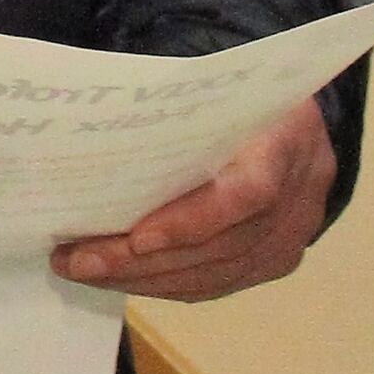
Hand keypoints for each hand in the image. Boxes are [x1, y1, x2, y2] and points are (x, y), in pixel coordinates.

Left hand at [52, 96, 337, 300]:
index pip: (247, 194)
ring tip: (82, 269)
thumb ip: (179, 113)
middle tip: (76, 259)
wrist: (297, 127)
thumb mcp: (221, 88)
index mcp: (287, 141)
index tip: (137, 237)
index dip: (192, 221)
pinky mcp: (272, 263)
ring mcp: (288, 238)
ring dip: (140, 278)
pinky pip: (213, 285)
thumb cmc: (242, 98)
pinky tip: (116, 276)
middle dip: (141, 261)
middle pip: (218, 246)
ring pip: (211, 275)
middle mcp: (296, 200)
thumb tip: (97, 132)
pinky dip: (160, 283)